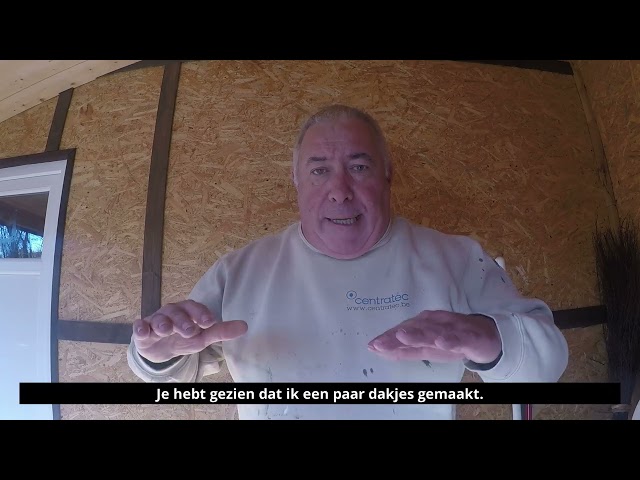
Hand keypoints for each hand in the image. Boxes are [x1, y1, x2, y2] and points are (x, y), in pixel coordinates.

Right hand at [132, 300, 247, 362]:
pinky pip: (140, 327)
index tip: (209, 322)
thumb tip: (244, 326)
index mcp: (188, 311)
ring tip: (165, 331)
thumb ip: (221, 331)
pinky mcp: (143, 330)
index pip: (195, 308)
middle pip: (177, 312)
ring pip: (159, 318)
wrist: (159, 347)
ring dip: (162, 323)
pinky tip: (142, 330)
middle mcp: (172, 312)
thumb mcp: (203, 336)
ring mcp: (156, 321)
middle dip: (183, 321)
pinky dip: (140, 327)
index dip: (201, 314)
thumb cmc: (184, 337)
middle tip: (189, 331)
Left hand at [367, 310, 501, 364]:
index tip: (371, 346)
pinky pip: (458, 338)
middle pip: (413, 330)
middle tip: (378, 343)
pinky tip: (441, 342)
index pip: (402, 332)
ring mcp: (451, 329)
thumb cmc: (452, 339)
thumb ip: (405, 349)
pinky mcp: (468, 336)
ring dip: (418, 334)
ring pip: (433, 332)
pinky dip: (450, 340)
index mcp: (423, 327)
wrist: (485, 336)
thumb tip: (379, 349)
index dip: (387, 338)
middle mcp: (434, 324)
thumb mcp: (426, 347)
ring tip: (402, 336)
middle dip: (395, 336)